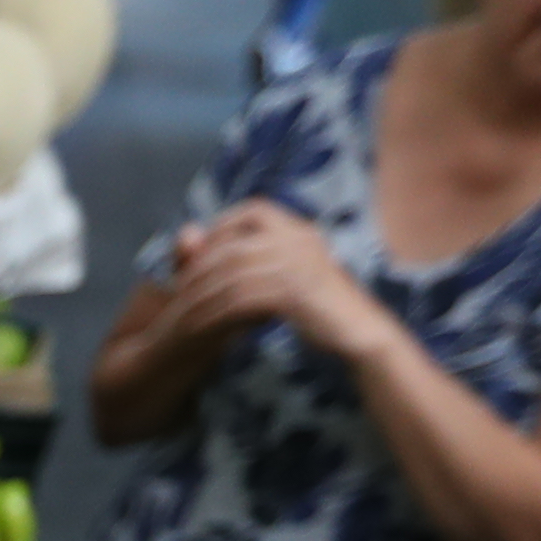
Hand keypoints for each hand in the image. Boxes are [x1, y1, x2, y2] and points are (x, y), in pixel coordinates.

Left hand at [159, 204, 382, 359]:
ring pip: (233, 274)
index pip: (254, 210)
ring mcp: (297, 265)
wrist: (359, 331)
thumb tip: (237, 249)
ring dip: (204, 293)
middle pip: (234, 245)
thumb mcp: (296, 273)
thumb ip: (266, 258)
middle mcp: (299, 240)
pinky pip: (242, 299)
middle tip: (180, 287)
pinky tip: (203, 326)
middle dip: (202, 266)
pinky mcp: (293, 293)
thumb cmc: (324, 305)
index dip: (222, 226)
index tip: (201, 250)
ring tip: (185, 311)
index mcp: (301, 230)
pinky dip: (218, 312)